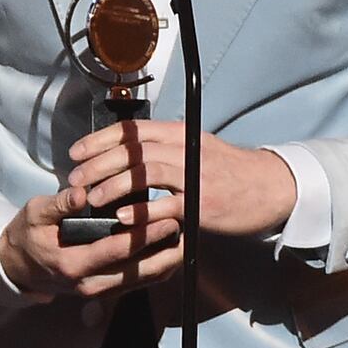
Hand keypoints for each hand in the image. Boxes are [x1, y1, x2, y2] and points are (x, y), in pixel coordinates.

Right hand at [0, 182, 181, 299]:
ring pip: (144, 281)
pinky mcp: (107, 290)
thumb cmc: (28, 234)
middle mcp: (89, 284)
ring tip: (187, 236)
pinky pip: (139, 282)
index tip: (168, 219)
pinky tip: (172, 247)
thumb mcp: (35, 212)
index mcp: (72, 264)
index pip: (117, 250)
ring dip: (168, 261)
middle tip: (188, 228)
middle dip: (167, 252)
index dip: (145, 236)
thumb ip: (59, 203)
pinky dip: (158, 266)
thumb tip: (81, 192)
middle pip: (139, 273)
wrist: (17, 266)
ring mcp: (100, 291)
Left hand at [68, 120, 296, 238]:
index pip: (133, 130)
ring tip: (93, 197)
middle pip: (134, 149)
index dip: (100, 139)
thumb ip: (167, 150)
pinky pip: (168, 205)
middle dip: (99, 163)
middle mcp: (186, 148)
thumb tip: (129, 155)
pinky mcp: (204, 203)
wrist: (272, 187)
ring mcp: (196, 174)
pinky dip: (144, 211)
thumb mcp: (198, 149)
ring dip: (115, 184)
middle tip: (76, 180)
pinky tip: (124, 218)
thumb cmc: (232, 173)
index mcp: (181, 134)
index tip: (76, 152)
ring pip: (147, 171)